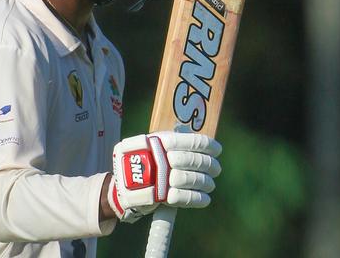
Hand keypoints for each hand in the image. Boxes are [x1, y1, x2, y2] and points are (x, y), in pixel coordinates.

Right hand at [107, 131, 221, 222]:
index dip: (208, 145)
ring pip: (193, 179)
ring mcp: (161, 177)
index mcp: (160, 140)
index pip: (191, 141)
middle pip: (195, 161)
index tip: (217, 149)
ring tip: (210, 184)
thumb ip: (171, 142)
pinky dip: (198, 198)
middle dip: (210, 165)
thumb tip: (202, 144)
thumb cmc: (141, 162)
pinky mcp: (161, 196)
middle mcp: (161, 157)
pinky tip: (205, 198)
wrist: (122, 186)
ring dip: (206, 182)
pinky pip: (186, 197)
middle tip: (216, 169)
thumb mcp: (150, 144)